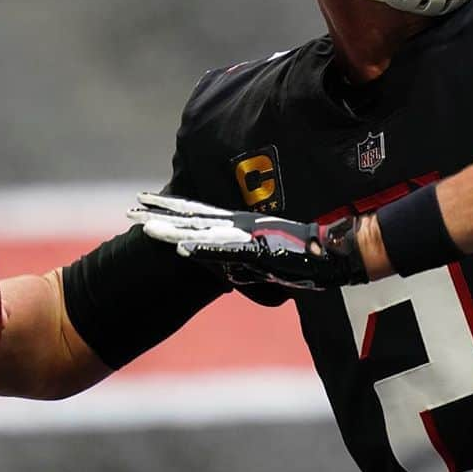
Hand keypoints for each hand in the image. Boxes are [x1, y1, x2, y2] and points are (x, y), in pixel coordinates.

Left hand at [128, 193, 367, 290]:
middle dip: (161, 213)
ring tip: (144, 227)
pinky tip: (181, 248)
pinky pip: (226, 251)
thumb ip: (254, 257)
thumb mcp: (276, 251)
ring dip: (173, 231)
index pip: (199, 211)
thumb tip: (235, 271)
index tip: (145, 201)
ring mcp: (248, 238)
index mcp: (242, 223)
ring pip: (202, 231)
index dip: (171, 206)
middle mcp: (241, 226)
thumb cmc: (316, 249)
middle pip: (192, 217)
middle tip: (131, 208)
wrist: (341, 248)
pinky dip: (203, 249)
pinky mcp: (259, 251)